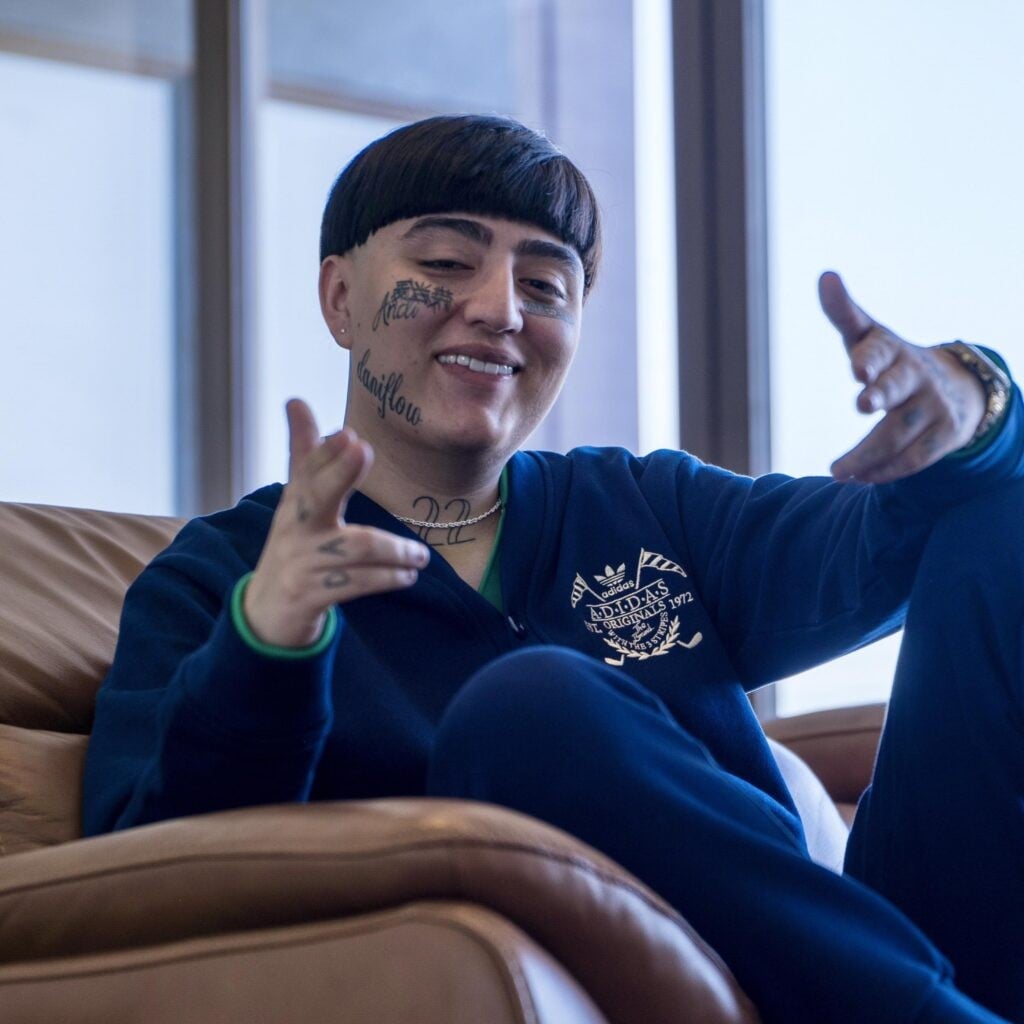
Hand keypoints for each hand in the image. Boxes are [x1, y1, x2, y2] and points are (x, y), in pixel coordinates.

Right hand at [244, 399, 430, 647]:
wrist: (266, 612)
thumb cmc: (295, 545)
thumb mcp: (297, 502)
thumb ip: (305, 455)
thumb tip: (295, 400)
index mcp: (295, 501)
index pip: (308, 468)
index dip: (325, 450)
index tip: (348, 433)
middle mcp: (294, 528)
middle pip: (316, 494)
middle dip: (338, 471)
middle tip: (363, 449)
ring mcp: (300, 563)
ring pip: (353, 548)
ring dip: (394, 549)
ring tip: (421, 556)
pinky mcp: (310, 595)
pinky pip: (355, 583)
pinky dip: (386, 578)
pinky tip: (407, 575)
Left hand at [819, 271, 985, 483]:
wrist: (955, 383)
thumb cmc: (892, 360)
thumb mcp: (869, 335)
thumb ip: (844, 313)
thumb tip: (825, 276)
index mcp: (892, 349)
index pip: (879, 350)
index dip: (869, 358)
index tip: (857, 370)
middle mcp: (916, 375)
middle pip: (898, 389)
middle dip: (880, 396)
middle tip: (860, 405)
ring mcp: (934, 406)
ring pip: (900, 434)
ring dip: (867, 455)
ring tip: (836, 470)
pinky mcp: (945, 435)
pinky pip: (916, 458)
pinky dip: (887, 471)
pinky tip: (861, 478)